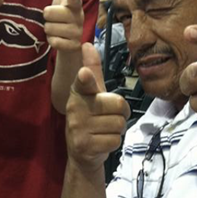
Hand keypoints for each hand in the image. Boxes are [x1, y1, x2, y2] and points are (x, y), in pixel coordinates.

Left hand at [43, 0, 91, 51]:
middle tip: (56, 18)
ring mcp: (76, 33)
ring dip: (49, 29)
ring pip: (49, 28)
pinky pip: (53, 41)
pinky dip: (52, 40)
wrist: (69, 37)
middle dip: (48, 16)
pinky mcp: (72, 46)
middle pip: (49, 13)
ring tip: (58, 28)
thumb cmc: (65, 11)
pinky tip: (59, 38)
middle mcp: (78, 17)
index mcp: (76, 4)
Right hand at [66, 43, 130, 172]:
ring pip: (119, 124)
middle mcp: (75, 108)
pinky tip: (102, 141)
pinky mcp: (85, 145)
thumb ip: (93, 70)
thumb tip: (87, 44)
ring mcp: (78, 128)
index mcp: (78, 92)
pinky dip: (114, 142)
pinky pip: (115, 140)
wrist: (81, 153)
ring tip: (105, 130)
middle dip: (121, 113)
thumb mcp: (91, 94)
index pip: (83, 83)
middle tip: (109, 118)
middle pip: (119, 104)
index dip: (86, 79)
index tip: (84, 74)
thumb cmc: (90, 118)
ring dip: (118, 129)